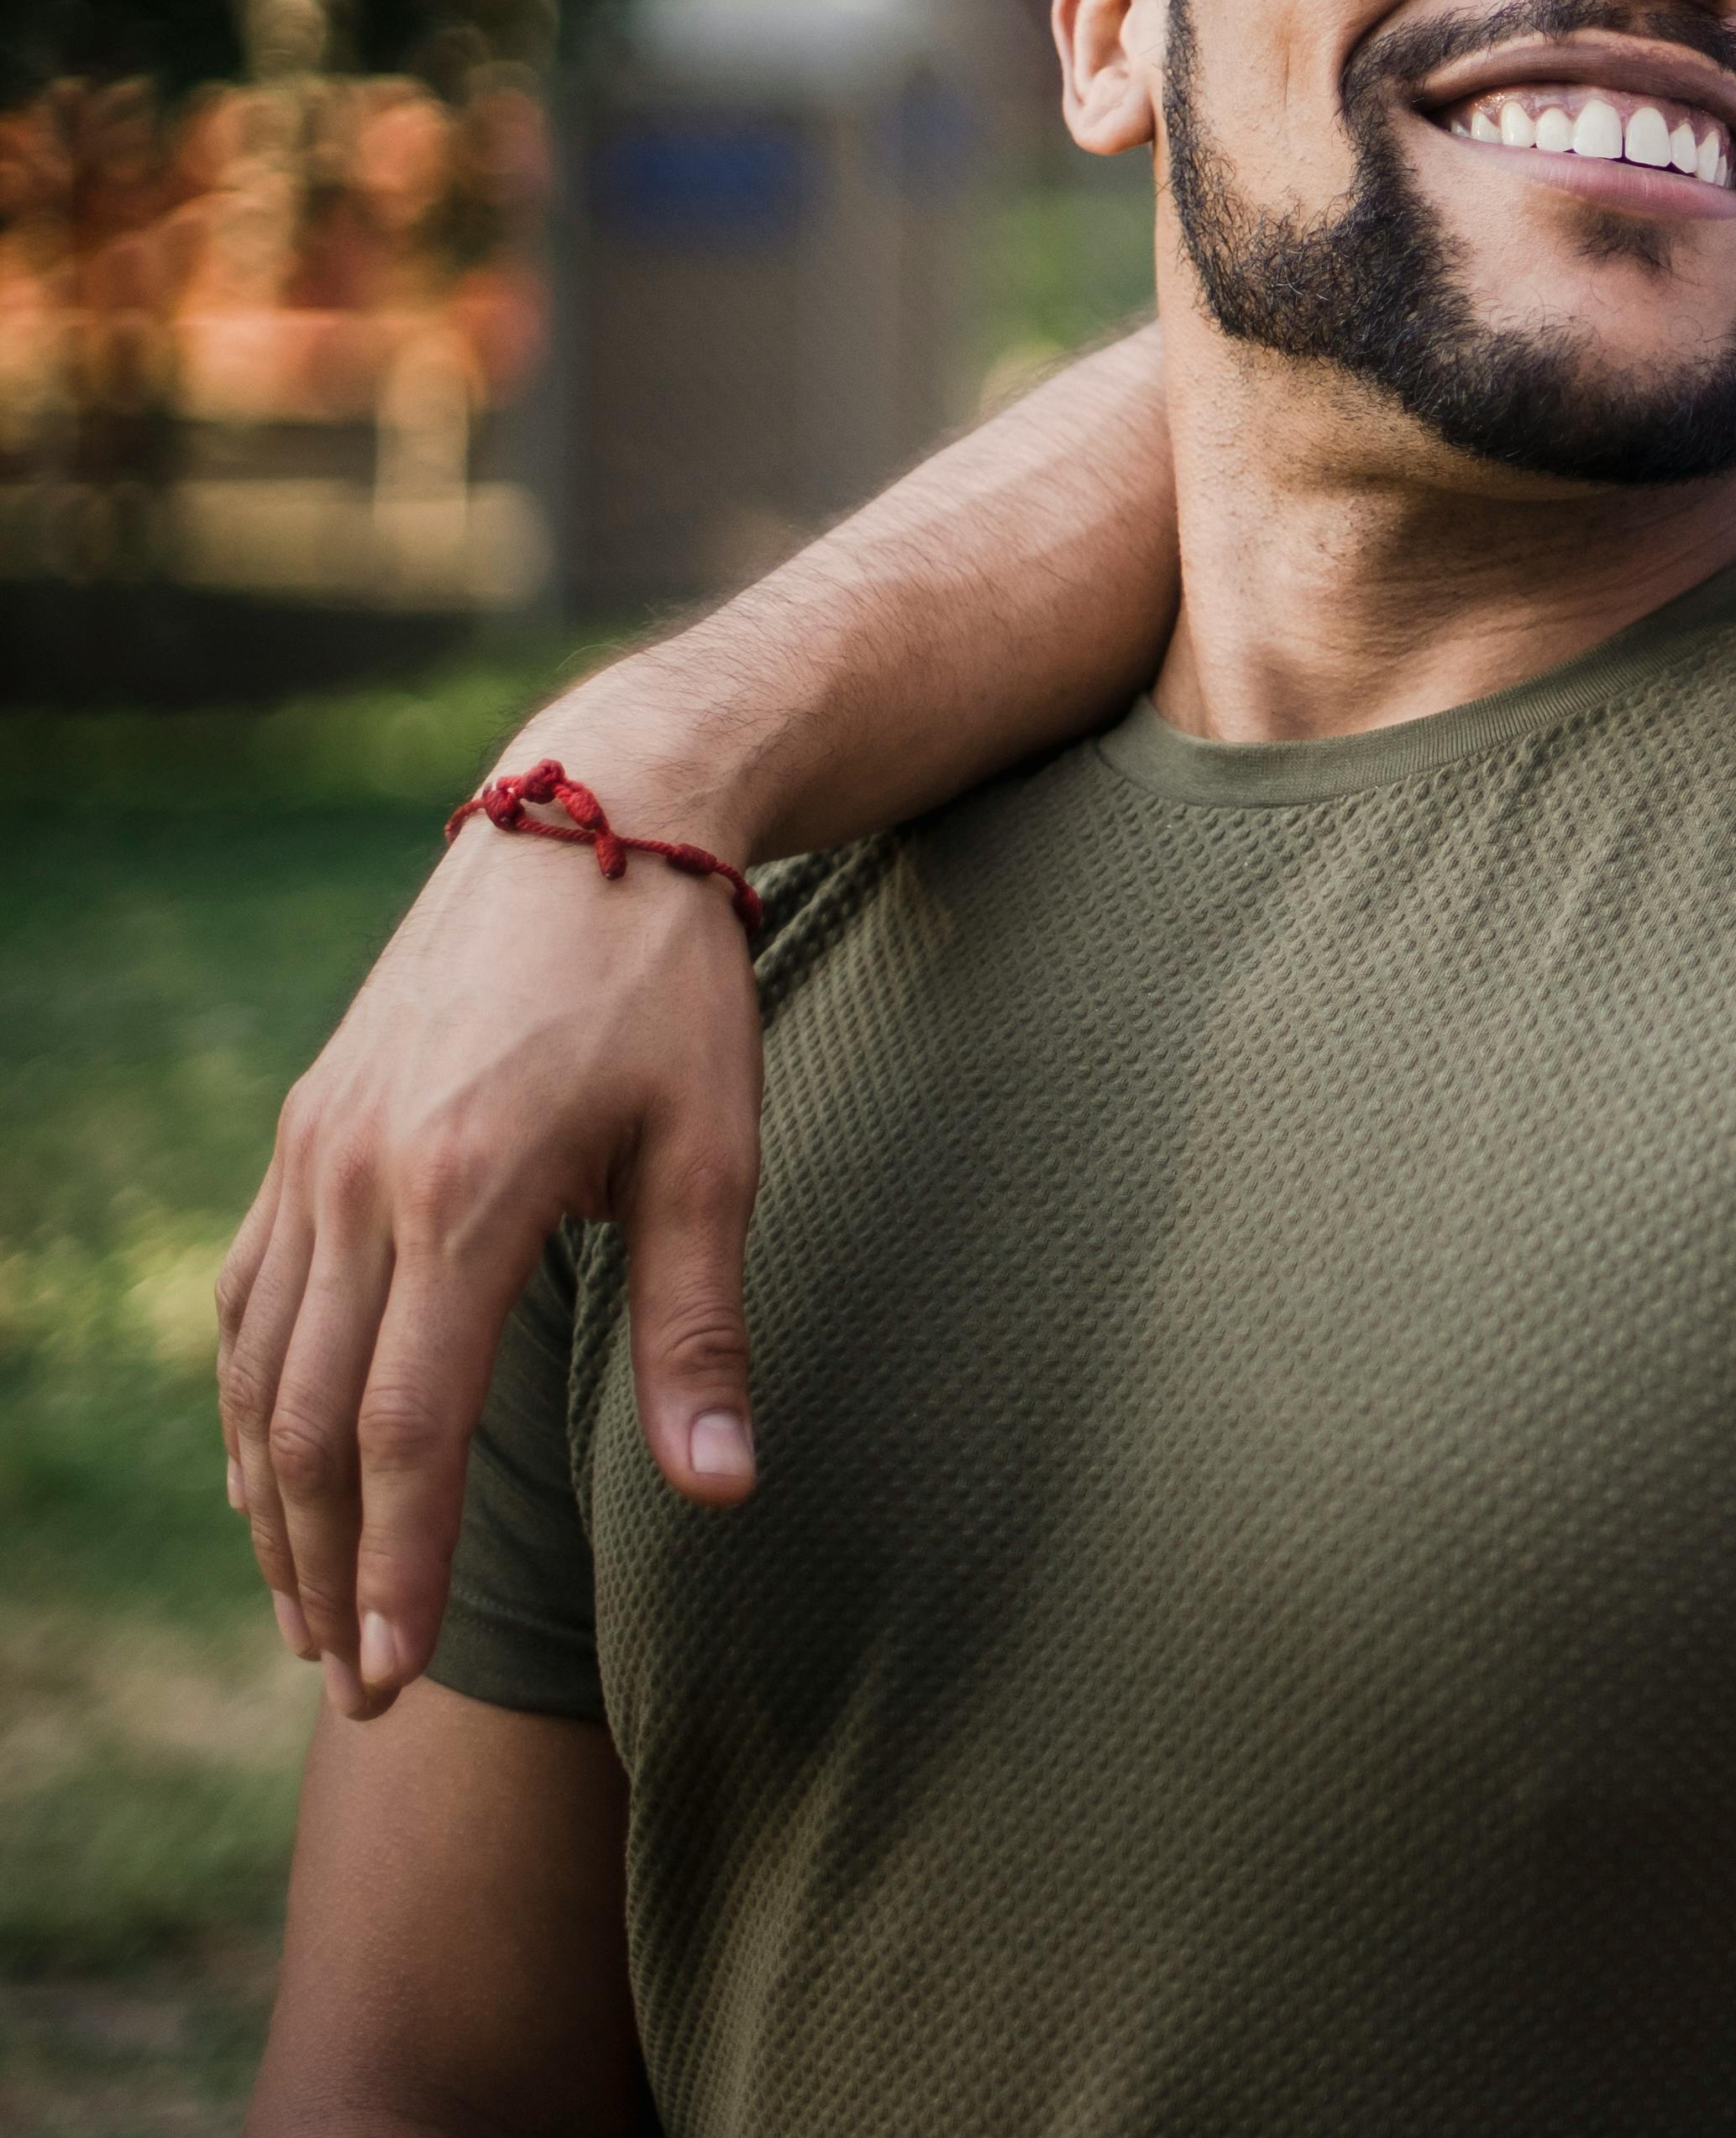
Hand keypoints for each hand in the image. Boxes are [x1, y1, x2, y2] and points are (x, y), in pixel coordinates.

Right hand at [219, 766, 765, 1720]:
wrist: (592, 820)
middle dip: (326, 1567)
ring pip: (255, 1372)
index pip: (404, 1430)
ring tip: (313, 1611)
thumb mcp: (712, 1153)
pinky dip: (251, 1403)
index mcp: (466, 1193)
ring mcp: (312, 1152)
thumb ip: (699, 1333)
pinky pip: (247, 1298)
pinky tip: (275, 1472)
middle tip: (354, 1682)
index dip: (399, 1563)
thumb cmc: (672, 992)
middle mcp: (359, 1180)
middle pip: (305, 1425)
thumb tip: (722, 1494)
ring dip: (274, 1504)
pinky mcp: (303, 1131)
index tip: (394, 1673)